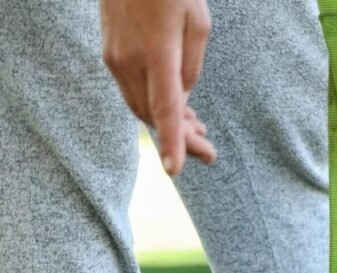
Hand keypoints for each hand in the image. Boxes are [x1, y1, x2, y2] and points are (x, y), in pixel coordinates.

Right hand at [100, 0, 216, 174]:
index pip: (165, 106)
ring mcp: (115, 58)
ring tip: (200, 131)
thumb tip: (182, 100)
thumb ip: (191, 67)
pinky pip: (133, 91)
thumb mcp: (198, 23)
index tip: (175, 169)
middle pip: (153, 115)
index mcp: (157, 51)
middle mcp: (130, 60)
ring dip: (169, 124)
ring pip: (141, 107)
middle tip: (210, 153)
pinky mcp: (110, 54)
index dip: (172, 140)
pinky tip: (180, 111)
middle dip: (182, 139)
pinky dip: (155, 106)